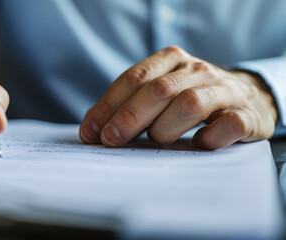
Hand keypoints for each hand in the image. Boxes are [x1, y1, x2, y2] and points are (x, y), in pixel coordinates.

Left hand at [80, 46, 277, 148]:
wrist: (249, 97)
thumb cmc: (190, 97)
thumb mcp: (159, 93)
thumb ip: (128, 104)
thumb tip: (92, 129)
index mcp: (170, 60)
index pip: (134, 79)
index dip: (108, 106)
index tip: (91, 131)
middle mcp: (196, 70)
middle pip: (158, 90)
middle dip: (130, 118)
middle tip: (111, 140)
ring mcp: (223, 90)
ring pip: (189, 104)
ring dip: (166, 129)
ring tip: (158, 140)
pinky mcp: (246, 113)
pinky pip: (227, 125)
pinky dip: (208, 139)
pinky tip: (198, 145)